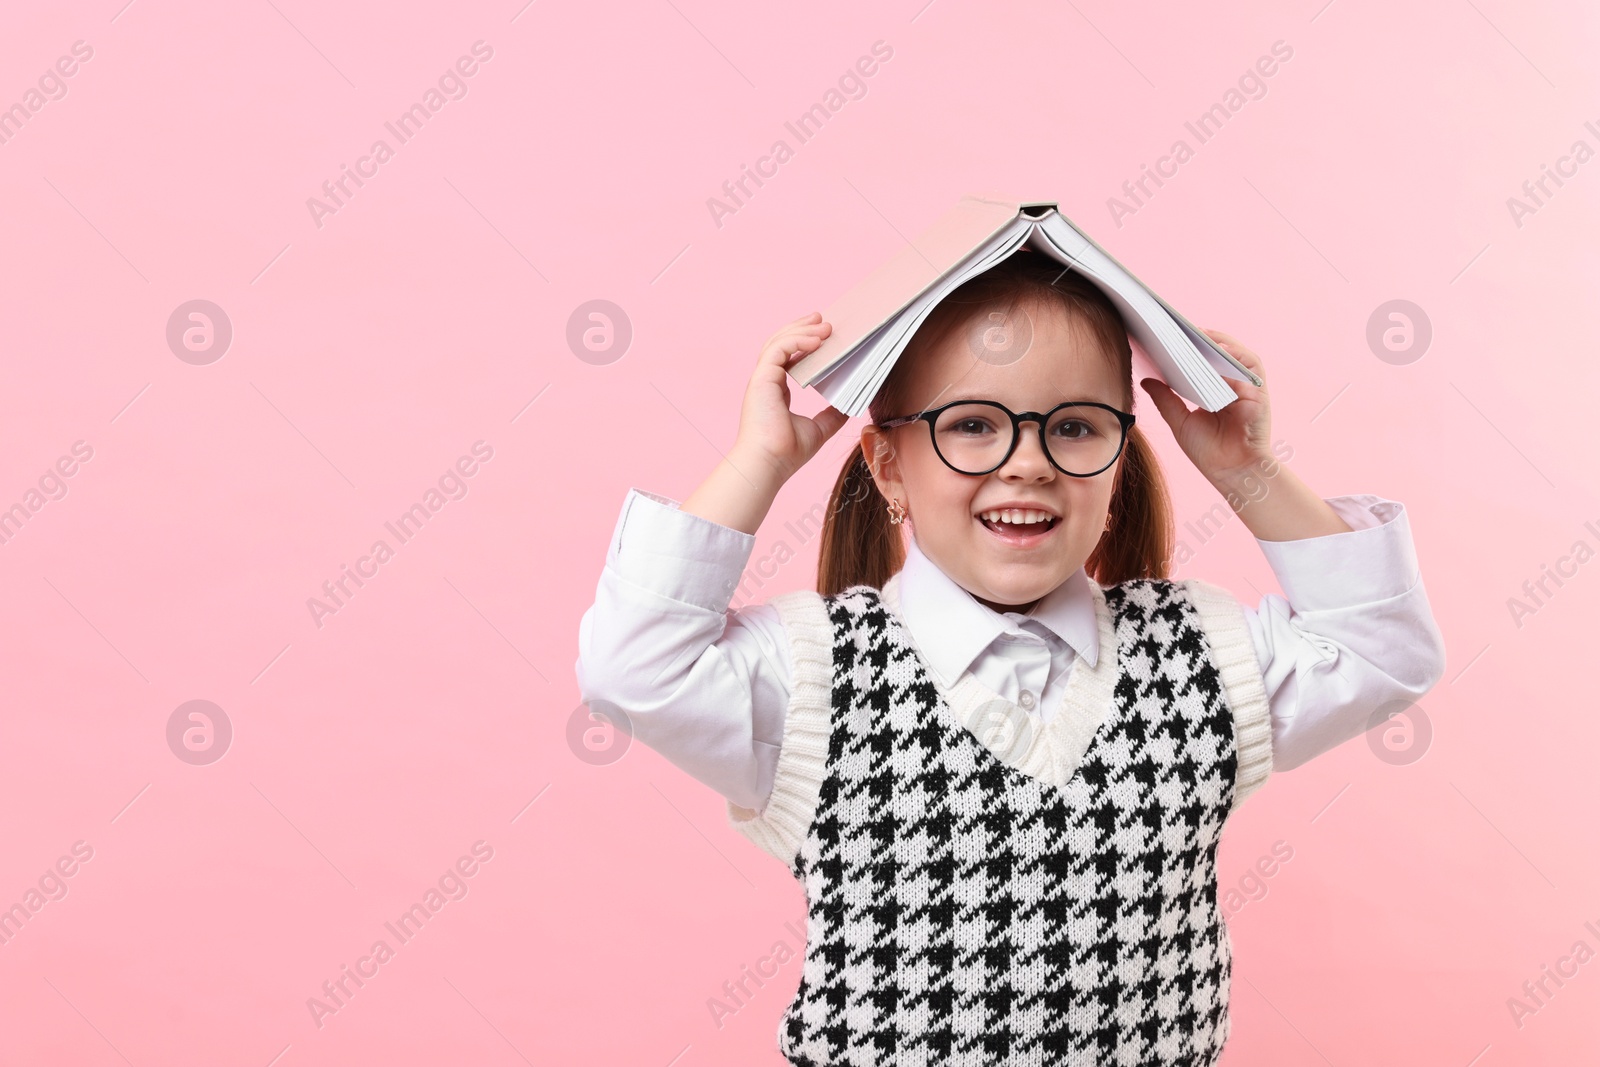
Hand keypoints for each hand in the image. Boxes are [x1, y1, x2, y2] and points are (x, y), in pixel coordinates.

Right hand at [731, 312, 850, 480]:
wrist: (769, 463)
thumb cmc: (787, 452)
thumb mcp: (819, 429)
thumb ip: (831, 416)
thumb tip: (848, 407)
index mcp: (776, 391)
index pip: (788, 359)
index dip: (803, 344)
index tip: (822, 335)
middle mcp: (767, 382)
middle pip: (781, 344)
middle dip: (802, 328)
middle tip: (823, 319)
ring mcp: (762, 379)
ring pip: (778, 342)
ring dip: (802, 330)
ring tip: (824, 323)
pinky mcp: (761, 378)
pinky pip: (779, 349)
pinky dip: (797, 341)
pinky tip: (816, 340)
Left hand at [1138, 328, 1273, 483]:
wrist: (1232, 474)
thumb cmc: (1209, 452)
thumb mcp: (1180, 421)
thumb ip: (1165, 399)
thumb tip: (1146, 378)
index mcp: (1218, 390)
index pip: (1207, 361)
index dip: (1193, 346)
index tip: (1172, 334)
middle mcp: (1235, 386)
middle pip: (1224, 354)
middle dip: (1206, 339)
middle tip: (1182, 328)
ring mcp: (1249, 390)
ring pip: (1240, 356)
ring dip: (1223, 343)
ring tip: (1201, 335)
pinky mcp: (1260, 396)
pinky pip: (1251, 370)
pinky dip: (1236, 359)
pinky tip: (1219, 352)